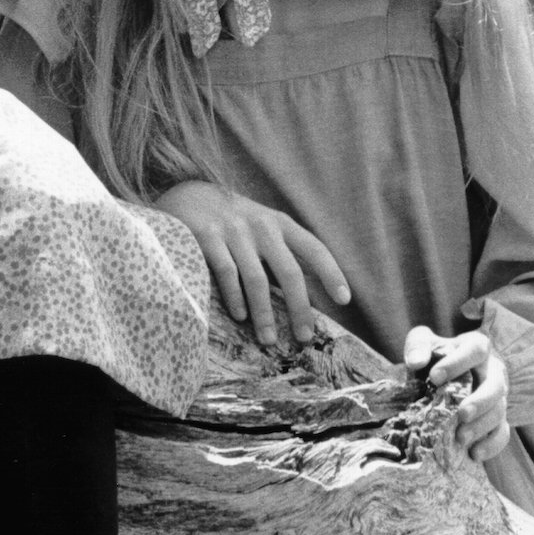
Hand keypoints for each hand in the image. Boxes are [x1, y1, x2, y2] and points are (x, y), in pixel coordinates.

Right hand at [154, 179, 350, 346]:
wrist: (189, 195)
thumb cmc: (233, 222)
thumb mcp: (262, 227)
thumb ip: (283, 253)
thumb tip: (311, 296)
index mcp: (279, 223)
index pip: (313, 248)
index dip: (331, 273)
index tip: (344, 300)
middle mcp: (260, 224)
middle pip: (289, 272)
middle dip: (299, 308)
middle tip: (304, 337)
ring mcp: (233, 229)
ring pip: (257, 279)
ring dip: (265, 314)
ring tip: (268, 338)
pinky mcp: (207, 235)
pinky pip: (227, 273)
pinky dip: (235, 298)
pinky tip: (240, 316)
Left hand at [404, 326, 509, 462]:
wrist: (443, 374)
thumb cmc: (435, 355)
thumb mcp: (424, 342)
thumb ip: (418, 346)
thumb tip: (415, 362)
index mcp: (477, 347)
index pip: (477, 349)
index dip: (458, 363)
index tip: (434, 377)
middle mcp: (493, 371)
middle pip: (496, 386)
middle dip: (480, 401)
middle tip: (461, 414)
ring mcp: (499, 396)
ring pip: (500, 411)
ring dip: (482, 426)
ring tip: (461, 437)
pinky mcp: (499, 418)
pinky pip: (503, 433)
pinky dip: (491, 445)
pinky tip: (474, 453)